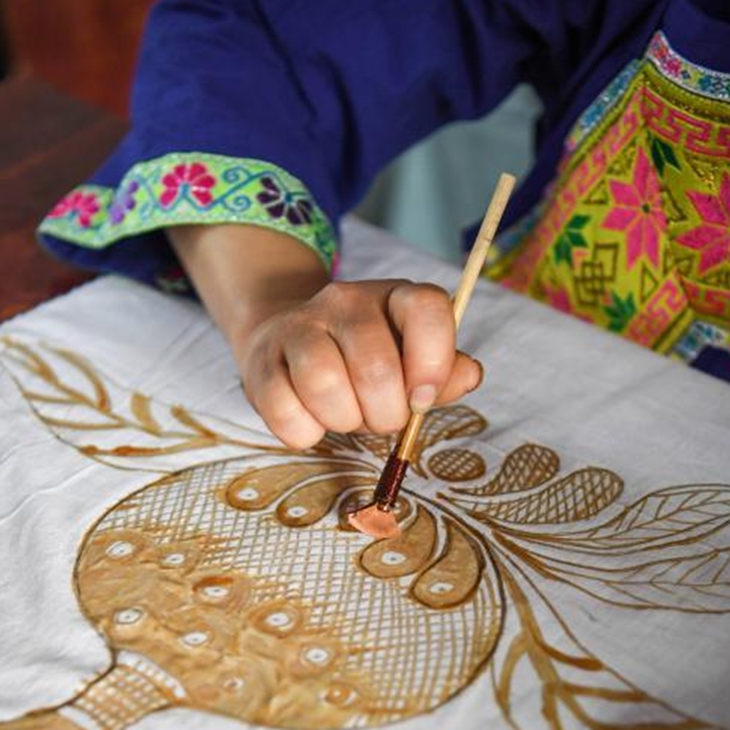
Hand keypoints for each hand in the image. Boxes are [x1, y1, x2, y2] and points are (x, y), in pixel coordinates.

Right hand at [167, 224, 480, 448]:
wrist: (287, 342)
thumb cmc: (363, 363)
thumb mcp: (411, 363)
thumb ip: (445, 373)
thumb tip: (468, 374)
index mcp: (394, 297)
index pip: (427, 308)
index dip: (433, 362)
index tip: (424, 400)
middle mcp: (346, 300)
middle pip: (375, 367)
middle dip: (385, 414)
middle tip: (381, 419)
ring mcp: (299, 326)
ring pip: (324, 385)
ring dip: (343, 421)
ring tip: (345, 417)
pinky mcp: (261, 360)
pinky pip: (284, 410)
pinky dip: (304, 432)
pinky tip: (311, 421)